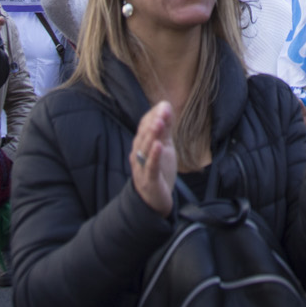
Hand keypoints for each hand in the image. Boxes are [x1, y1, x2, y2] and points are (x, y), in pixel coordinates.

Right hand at [130, 100, 178, 215]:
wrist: (154, 201)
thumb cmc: (158, 171)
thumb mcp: (165, 147)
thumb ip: (165, 130)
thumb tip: (167, 107)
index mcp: (142, 145)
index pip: (144, 126)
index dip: (153, 115)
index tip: (165, 105)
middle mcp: (138, 154)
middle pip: (143, 136)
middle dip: (153, 122)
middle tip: (163, 110)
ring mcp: (141, 167)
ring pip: (144, 149)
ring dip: (152, 135)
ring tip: (159, 123)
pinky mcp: (148, 180)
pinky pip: (149, 167)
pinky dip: (153, 156)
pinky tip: (158, 146)